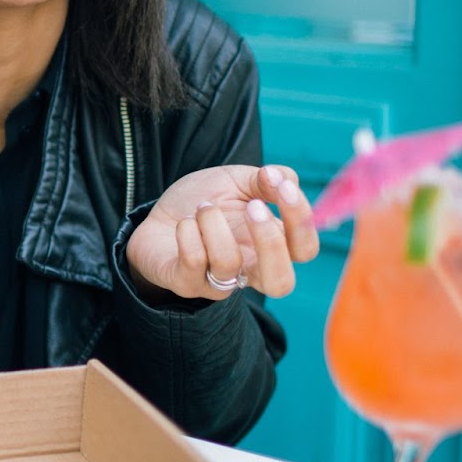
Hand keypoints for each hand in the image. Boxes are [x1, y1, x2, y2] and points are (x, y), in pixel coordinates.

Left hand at [126, 164, 318, 301]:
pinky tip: (184, 223)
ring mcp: (218, 280)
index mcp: (270, 244)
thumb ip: (265, 180)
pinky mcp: (187, 283)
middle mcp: (249, 268)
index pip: (304, 249)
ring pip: (229, 264)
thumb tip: (281, 178)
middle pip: (281, 283)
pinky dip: (188, 232)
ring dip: (214, 224)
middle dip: (270, 242)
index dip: (302, 221)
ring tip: (203, 207)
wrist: (157, 215)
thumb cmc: (204, 202)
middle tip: (252, 207)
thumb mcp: (237, 181)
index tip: (283, 187)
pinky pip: (193, 262)